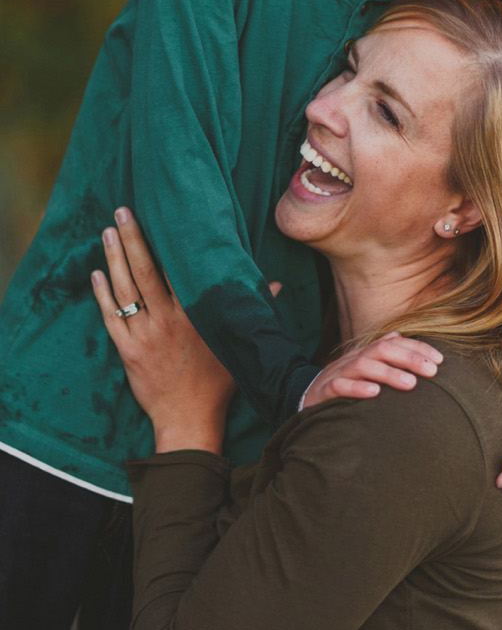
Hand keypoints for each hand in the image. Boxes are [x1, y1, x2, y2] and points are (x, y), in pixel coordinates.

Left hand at [90, 207, 232, 453]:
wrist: (189, 417)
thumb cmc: (218, 381)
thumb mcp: (239, 342)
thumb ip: (255, 308)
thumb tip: (276, 284)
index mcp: (197, 315)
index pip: (180, 270)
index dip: (169, 242)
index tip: (161, 216)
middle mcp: (170, 320)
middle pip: (147, 272)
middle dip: (134, 239)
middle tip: (123, 211)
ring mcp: (146, 335)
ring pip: (126, 290)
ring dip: (115, 259)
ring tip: (108, 232)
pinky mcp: (128, 351)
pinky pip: (111, 317)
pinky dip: (103, 295)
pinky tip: (96, 274)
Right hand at [302, 333, 443, 407]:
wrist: (304, 396)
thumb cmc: (345, 384)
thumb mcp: (365, 368)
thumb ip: (383, 354)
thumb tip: (401, 335)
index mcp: (366, 352)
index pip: (395, 343)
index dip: (418, 349)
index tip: (440, 360)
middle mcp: (353, 359)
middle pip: (382, 350)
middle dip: (409, 358)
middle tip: (432, 370)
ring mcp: (338, 373)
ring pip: (363, 366)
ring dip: (389, 373)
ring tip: (410, 384)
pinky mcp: (323, 391)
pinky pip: (339, 386)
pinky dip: (357, 388)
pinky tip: (374, 393)